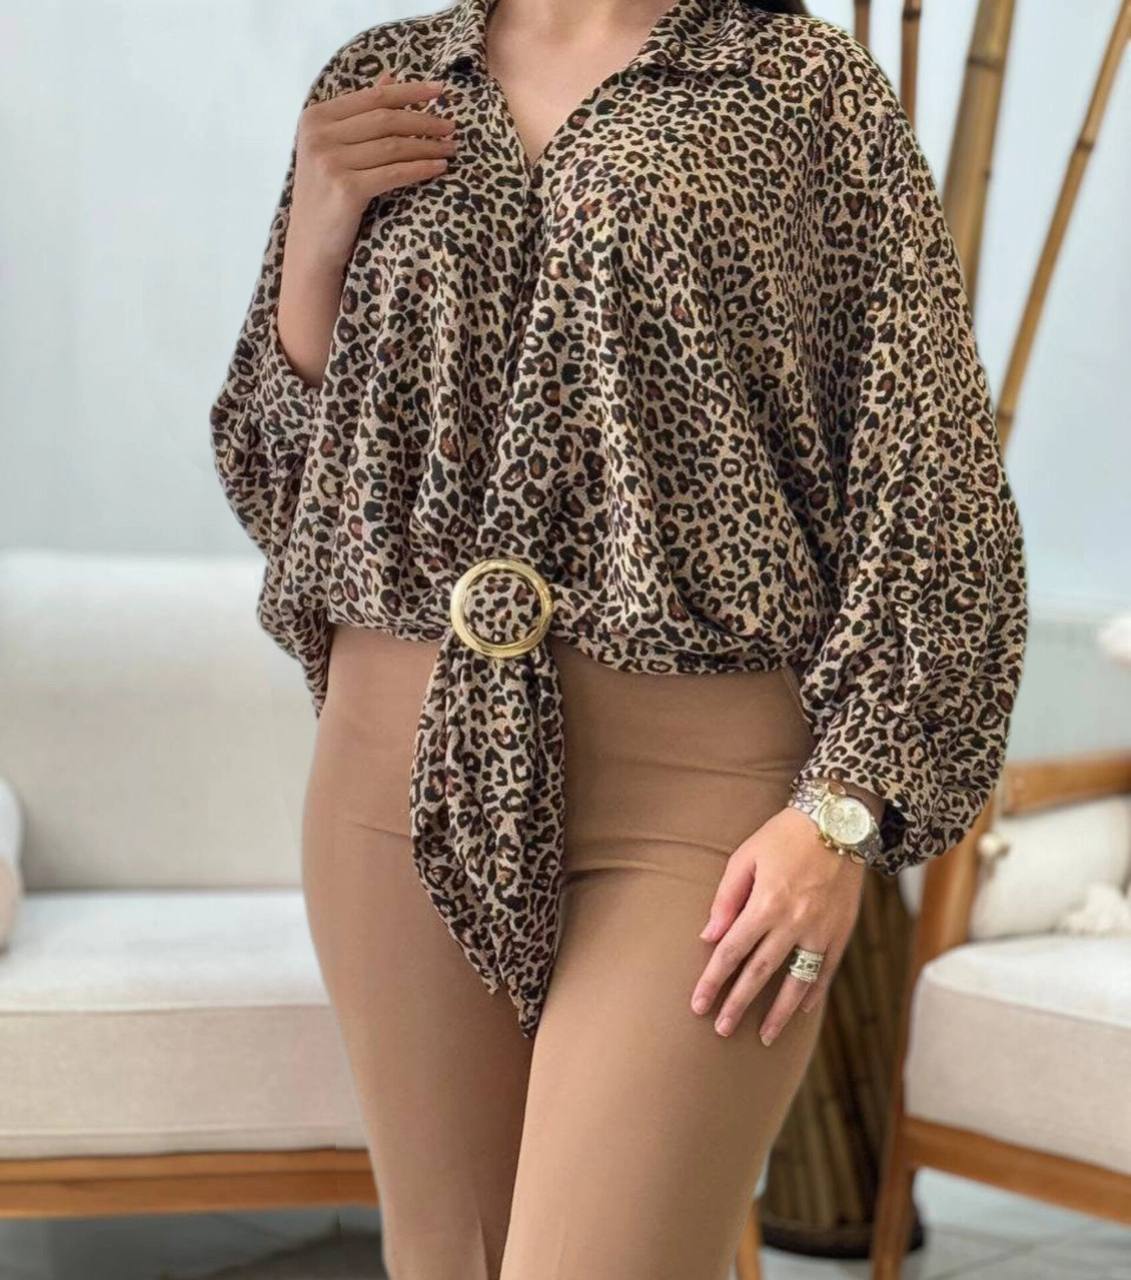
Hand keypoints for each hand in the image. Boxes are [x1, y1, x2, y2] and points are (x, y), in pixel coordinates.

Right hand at [277, 72, 457, 386]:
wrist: (312, 247)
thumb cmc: (328, 198)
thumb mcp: (337, 149)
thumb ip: (361, 115)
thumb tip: (391, 78)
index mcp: (315, 118)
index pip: (372, 97)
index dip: (409, 91)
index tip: (440, 90)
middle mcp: (319, 136)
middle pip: (385, 119)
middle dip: (424, 120)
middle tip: (452, 125)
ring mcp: (330, 161)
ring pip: (392, 145)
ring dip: (427, 144)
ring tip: (451, 146)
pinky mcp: (346, 188)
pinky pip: (394, 172)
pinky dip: (421, 168)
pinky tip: (440, 167)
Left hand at [690, 806, 865, 1043]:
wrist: (839, 821)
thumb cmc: (785, 835)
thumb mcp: (746, 856)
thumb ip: (726, 897)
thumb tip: (710, 936)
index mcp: (765, 904)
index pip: (731, 952)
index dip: (713, 981)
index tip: (698, 1005)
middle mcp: (793, 923)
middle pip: (759, 974)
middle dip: (738, 1004)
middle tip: (722, 1029)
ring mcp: (820, 930)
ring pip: (796, 981)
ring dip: (778, 1013)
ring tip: (764, 1037)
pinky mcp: (841, 931)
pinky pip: (826, 970)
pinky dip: (813, 993)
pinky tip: (800, 1011)